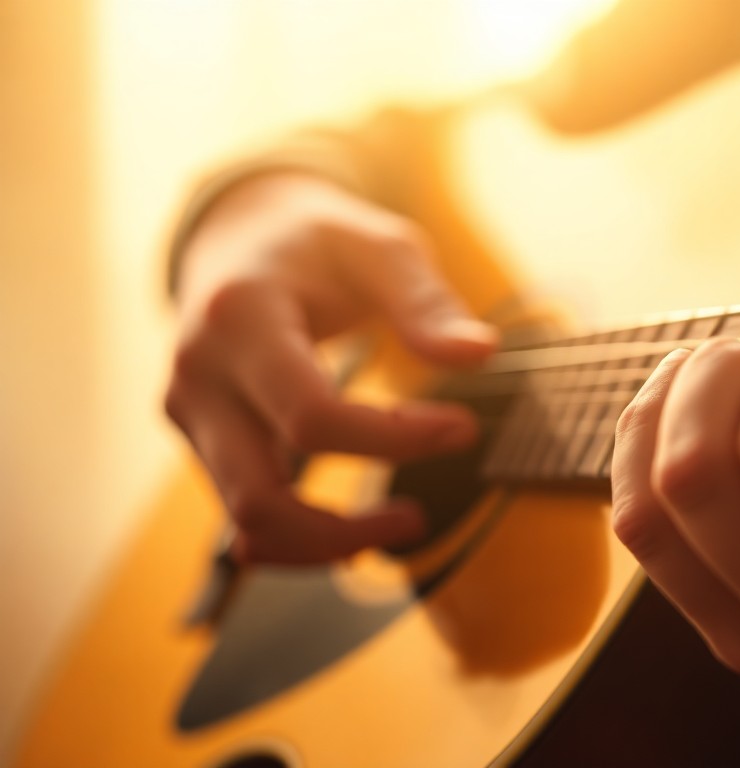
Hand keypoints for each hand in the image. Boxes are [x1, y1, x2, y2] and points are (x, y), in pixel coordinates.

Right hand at [166, 172, 496, 563]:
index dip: (394, 440)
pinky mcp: (203, 440)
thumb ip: (426, 302)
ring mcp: (191, 414)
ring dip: (324, 544)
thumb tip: (478, 353)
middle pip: (259, 499)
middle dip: (344, 530)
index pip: (311, 417)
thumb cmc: (320, 241)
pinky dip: (301, 533)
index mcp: (240, 318)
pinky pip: (246, 510)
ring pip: (247, 523)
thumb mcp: (379, 247)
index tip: (462, 427)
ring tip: (400, 522)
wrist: (241, 234)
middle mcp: (198, 376)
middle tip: (419, 516)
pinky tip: (355, 524)